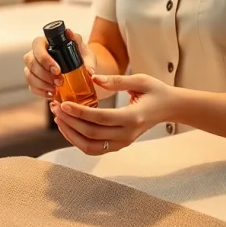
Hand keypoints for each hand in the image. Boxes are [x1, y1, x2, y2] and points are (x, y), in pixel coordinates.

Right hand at [23, 29, 95, 99]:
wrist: (79, 67)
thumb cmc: (81, 56)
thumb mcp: (86, 54)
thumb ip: (88, 59)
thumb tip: (89, 71)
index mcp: (46, 42)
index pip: (38, 46)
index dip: (45, 59)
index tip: (58, 70)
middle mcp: (35, 53)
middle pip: (30, 61)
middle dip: (44, 74)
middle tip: (59, 82)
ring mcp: (32, 66)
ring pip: (29, 75)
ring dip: (41, 84)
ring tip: (55, 89)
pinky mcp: (34, 79)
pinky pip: (31, 86)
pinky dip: (40, 91)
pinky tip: (51, 94)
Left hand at [50, 73, 173, 155]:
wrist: (170, 108)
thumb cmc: (156, 91)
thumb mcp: (140, 80)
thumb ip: (117, 80)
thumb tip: (94, 78)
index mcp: (132, 117)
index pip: (100, 118)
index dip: (79, 113)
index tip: (63, 103)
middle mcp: (127, 134)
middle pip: (92, 134)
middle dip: (70, 121)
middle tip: (56, 107)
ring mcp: (123, 142)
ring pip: (90, 147)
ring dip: (71, 134)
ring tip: (59, 117)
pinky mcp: (119, 144)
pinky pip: (94, 149)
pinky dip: (78, 140)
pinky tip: (69, 127)